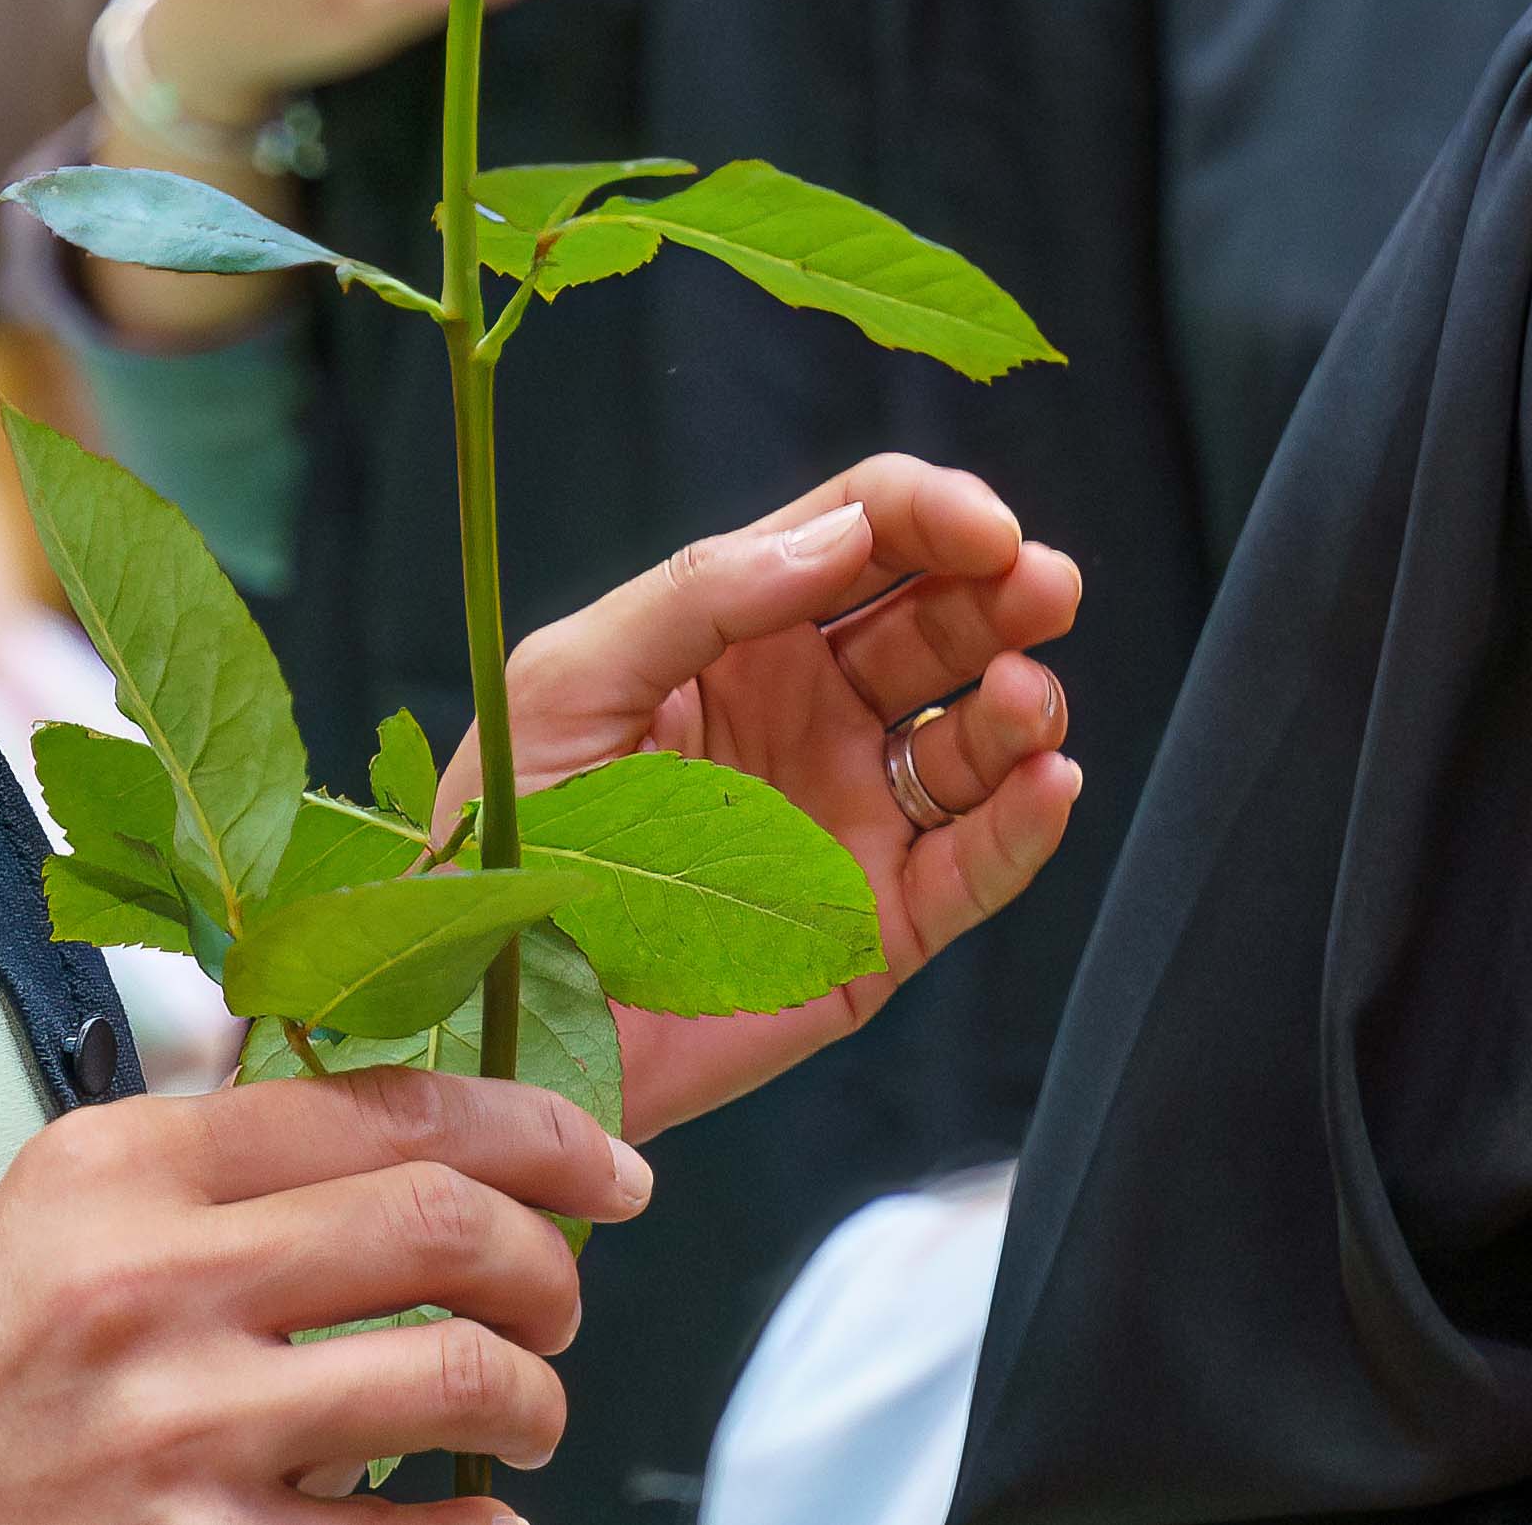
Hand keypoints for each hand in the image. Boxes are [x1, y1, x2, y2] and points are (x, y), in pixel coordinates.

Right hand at [0, 1070, 653, 1524]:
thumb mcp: (48, 1224)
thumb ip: (204, 1168)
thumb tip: (402, 1132)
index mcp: (118, 1169)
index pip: (384, 1105)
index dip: (534, 1130)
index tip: (606, 1164)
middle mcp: (149, 1281)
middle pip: (445, 1225)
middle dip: (549, 1265)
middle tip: (562, 1301)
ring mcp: (176, 1433)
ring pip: (461, 1380)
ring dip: (532, 1402)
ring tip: (521, 1417)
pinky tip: (461, 1523)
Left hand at [438, 458, 1084, 1139]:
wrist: (485, 1017)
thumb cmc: (500, 838)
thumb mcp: (569, 683)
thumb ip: (698, 597)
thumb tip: (841, 532)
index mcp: (738, 636)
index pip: (858, 538)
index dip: (930, 515)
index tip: (985, 527)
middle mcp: (811, 713)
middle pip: (938, 622)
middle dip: (1003, 592)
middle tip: (1043, 583)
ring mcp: (851, 817)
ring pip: (973, 739)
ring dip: (1020, 705)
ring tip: (1023, 700)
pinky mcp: (876, 930)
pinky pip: (973, 866)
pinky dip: (1024, 823)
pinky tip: (1046, 781)